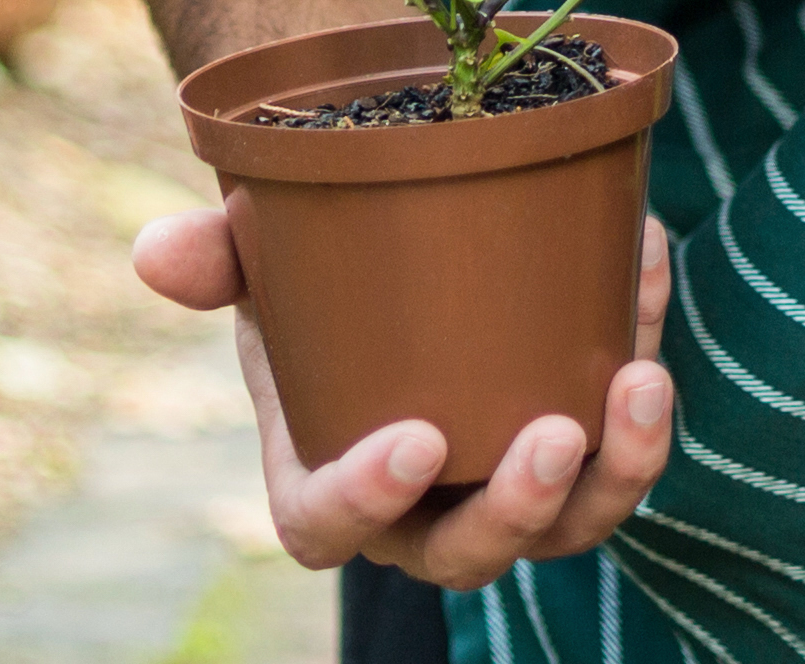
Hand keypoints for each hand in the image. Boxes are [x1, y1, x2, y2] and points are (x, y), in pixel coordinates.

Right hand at [137, 200, 674, 582]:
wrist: (392, 252)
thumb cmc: (312, 282)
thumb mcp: (257, 263)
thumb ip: (213, 258)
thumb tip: (157, 255)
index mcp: (324, 479)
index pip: (331, 529)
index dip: (367, 502)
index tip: (413, 439)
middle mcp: (421, 512)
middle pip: (470, 552)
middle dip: (516, 507)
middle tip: (552, 435)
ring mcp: (507, 490)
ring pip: (569, 527)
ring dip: (616, 471)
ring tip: (641, 383)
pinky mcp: (581, 449)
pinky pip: (625, 444)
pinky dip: (645, 380)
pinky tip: (648, 267)